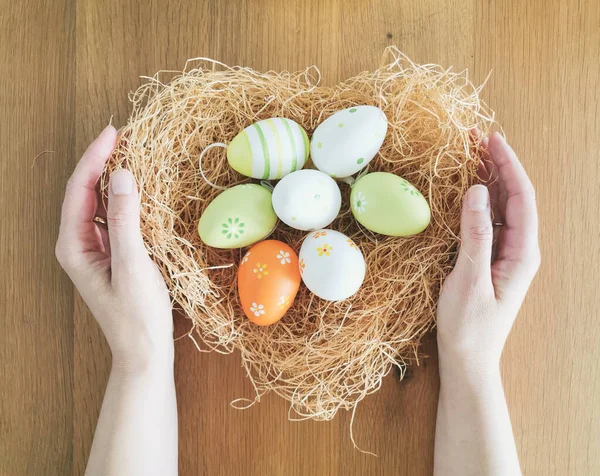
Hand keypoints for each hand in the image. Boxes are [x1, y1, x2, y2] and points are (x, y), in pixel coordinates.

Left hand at [56, 125, 172, 370]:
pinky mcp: (112, 253)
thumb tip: (123, 175)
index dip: (94, 158)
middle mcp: (78, 243)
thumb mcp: (133, 264)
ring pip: (98, 202)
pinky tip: (138, 187)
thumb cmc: (137, 314)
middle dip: (101, 162)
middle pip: (84, 191)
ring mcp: (94, 248)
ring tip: (131, 153)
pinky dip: (124, 197)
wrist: (144, 350)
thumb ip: (125, 220)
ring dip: (112, 177)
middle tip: (124, 136)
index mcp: (74, 245)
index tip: (114, 132)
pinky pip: (113, 215)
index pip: (79, 190)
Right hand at [437, 132, 539, 374]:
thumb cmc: (468, 326)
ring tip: (468, 154)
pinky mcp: (490, 258)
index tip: (491, 140)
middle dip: (497, 165)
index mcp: (522, 253)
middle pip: (514, 197)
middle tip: (474, 138)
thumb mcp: (468, 279)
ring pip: (501, 207)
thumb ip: (475, 235)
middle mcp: (519, 249)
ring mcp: (505, 253)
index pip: (521, 198)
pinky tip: (465, 188)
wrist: (467, 359)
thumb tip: (478, 192)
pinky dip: (478, 200)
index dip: (508, 165)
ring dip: (488, 179)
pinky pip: (488, 221)